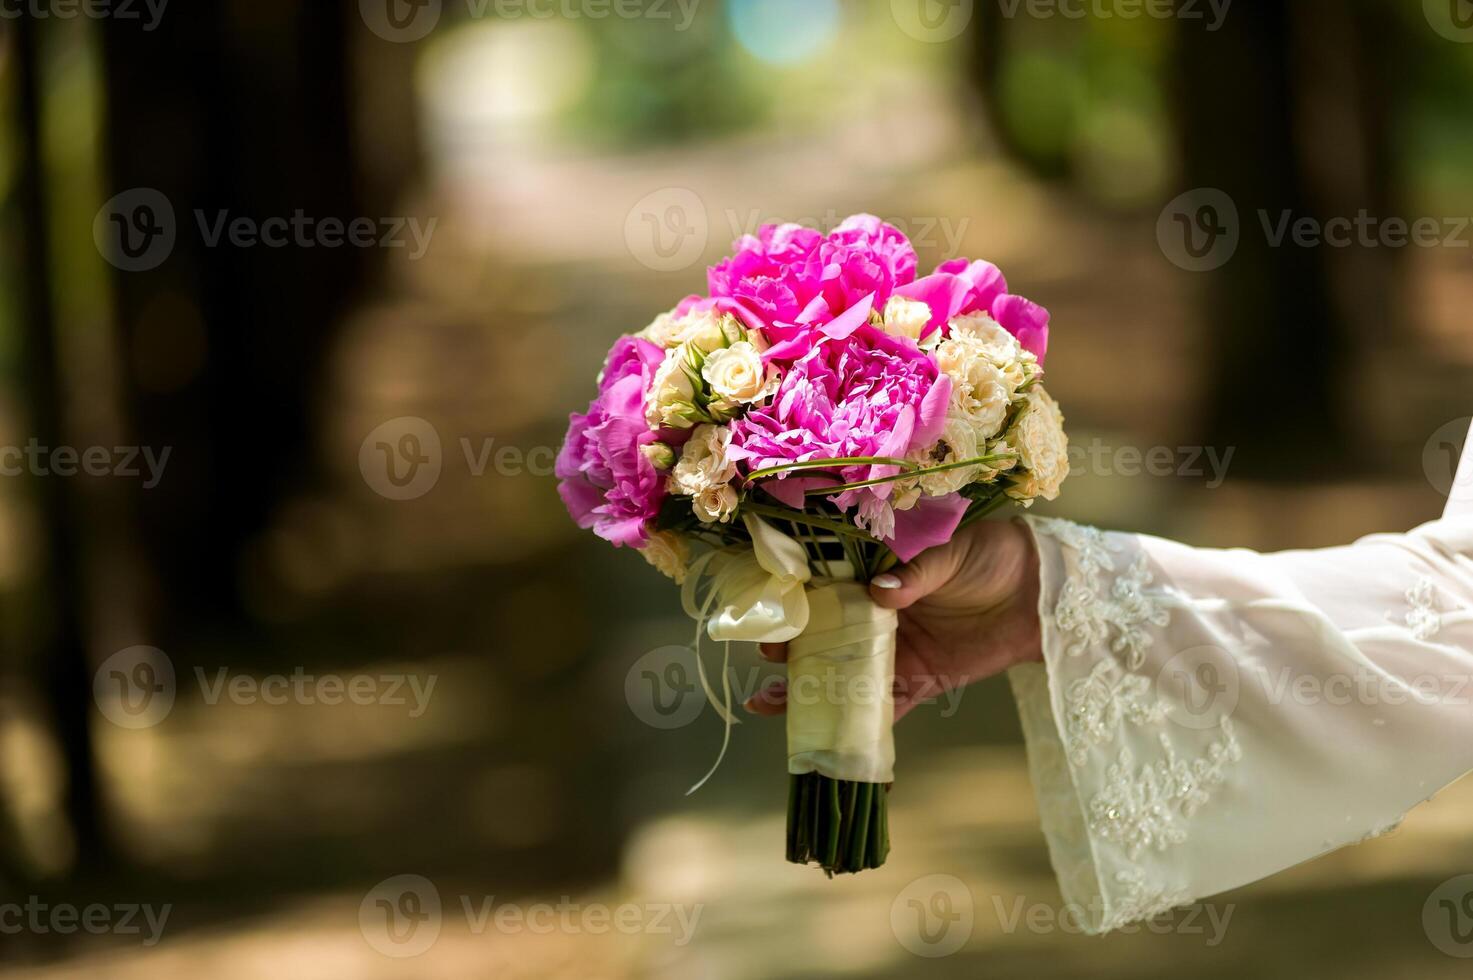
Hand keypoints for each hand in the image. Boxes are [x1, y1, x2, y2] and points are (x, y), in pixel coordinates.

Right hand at [747, 518, 1041, 721]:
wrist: (1040, 588)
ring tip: (772, 703)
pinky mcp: (926, 680)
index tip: (776, 614)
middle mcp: (882, 619)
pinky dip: (864, 725)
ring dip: (813, 691)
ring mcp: (901, 653)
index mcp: (880, 580)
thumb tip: (879, 593)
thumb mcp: (950, 552)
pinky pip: (891, 706)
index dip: (802, 606)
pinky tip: (832, 739)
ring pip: (848, 677)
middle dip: (795, 651)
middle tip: (768, 659)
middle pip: (830, 639)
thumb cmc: (992, 556)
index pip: (830, 593)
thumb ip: (915, 575)